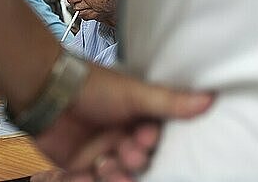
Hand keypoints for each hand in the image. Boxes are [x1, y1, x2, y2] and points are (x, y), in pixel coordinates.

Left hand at [34, 65, 212, 180]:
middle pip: (138, 161)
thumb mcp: (134, 94)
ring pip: (118, 175)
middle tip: (125, 150)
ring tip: (106, 166)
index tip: (143, 137)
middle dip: (134, 159)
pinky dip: (89, 181)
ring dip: (115, 175)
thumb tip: (210, 98)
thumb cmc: (92, 86)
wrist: (47, 91)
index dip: (150, 142)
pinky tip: (86, 174)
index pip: (155, 139)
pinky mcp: (80, 167)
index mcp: (137, 119)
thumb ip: (169, 102)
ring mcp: (101, 152)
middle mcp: (121, 136)